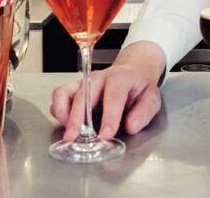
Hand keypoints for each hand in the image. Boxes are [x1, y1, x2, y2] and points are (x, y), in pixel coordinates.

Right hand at [50, 41, 166, 140]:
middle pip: (83, 96)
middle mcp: (98, 78)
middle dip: (76, 118)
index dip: (108, 117)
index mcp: (119, 78)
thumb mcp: (151, 98)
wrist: (132, 72)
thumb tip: (131, 126)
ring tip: (71, 130)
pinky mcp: (74, 88)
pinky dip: (59, 112)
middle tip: (74, 137)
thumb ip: (144, 112)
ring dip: (63, 114)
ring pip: (63, 93)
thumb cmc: (139, 86)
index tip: (105, 134)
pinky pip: (58, 97)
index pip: (113, 97)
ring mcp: (83, 82)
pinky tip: (68, 123)